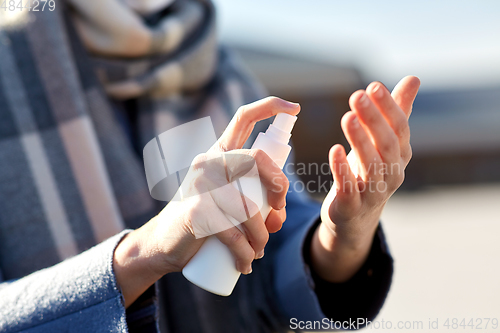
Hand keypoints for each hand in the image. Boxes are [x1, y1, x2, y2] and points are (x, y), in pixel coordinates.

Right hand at [113, 97, 299, 306]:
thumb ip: (256, 202)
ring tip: (258, 251)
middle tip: (277, 216)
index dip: (270, 107)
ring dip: (262, 237)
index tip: (295, 108)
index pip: (244, 117)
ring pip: (250, 207)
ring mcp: (201, 184)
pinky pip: (234, 232)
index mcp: (220, 153)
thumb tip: (278, 217)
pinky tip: (245, 264)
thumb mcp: (232, 204)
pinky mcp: (196, 210)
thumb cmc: (205, 220)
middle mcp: (209, 161)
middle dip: (279, 188)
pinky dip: (246, 253)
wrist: (165, 243)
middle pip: (257, 159)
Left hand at [311, 76, 419, 281]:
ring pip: (371, 166)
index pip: (400, 128)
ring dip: (360, 141)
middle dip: (374, 119)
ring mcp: (374, 192)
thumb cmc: (368, 170)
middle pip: (387, 145)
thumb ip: (397, 111)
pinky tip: (335, 150)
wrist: (355, 216)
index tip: (373, 86)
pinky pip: (349, 188)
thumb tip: (414, 78)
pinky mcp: (352, 206)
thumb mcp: (382, 142)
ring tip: (348, 117)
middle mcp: (392, 173)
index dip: (389, 107)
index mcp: (400, 154)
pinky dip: (342, 169)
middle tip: (358, 96)